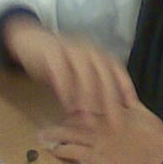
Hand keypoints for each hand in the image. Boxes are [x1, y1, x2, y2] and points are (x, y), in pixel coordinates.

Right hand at [2, 17, 137, 118]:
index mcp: (98, 54)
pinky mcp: (52, 51)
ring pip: (84, 74)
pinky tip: (66, 107)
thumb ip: (93, 89)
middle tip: (113, 123)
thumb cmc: (59, 62)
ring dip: (87, 99)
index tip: (132, 110)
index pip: (118, 72)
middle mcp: (88, 50)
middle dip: (110, 101)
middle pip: (104, 75)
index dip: (126, 90)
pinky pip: (61, 71)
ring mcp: (70, 49)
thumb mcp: (79, 73)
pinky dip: (65, 90)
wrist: (30, 40)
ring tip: (89, 120)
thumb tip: (108, 114)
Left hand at [44, 104, 162, 163]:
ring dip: (53, 134)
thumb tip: (125, 95)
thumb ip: (132, 102)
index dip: (74, 100)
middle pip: (73, 116)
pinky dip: (61, 151)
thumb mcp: (145, 113)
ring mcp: (96, 139)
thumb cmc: (157, 138)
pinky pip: (72, 152)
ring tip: (41, 135)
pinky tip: (53, 152)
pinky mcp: (95, 157)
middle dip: (59, 117)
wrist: (161, 160)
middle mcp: (101, 122)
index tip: (65, 101)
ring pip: (68, 133)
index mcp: (113, 109)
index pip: (88, 100)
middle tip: (47, 119)